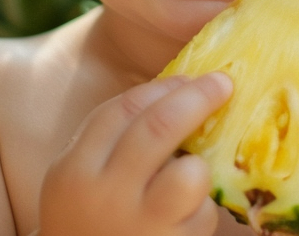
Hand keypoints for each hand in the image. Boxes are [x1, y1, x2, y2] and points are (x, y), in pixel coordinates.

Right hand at [37, 72, 232, 235]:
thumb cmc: (90, 222)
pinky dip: (202, 209)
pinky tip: (185, 217)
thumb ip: (115, 142)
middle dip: (197, 97)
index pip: (122, 111)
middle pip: (159, 127)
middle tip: (223, 82)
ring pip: (190, 174)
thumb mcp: (80, 179)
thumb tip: (177, 92)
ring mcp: (138, 224)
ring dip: (197, 167)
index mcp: (75, 169)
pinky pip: (203, 213)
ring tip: (188, 177)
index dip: (161, 87)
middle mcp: (105, 195)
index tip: (189, 77)